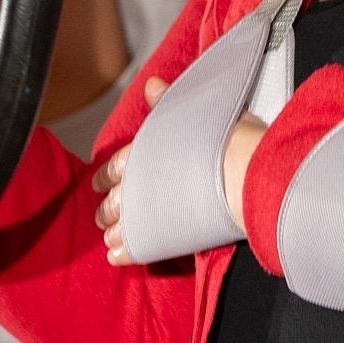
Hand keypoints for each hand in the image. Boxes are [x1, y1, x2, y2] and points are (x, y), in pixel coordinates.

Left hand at [94, 78, 266, 265]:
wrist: (244, 169)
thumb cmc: (226, 137)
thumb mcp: (194, 109)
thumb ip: (168, 101)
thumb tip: (151, 84)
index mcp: (144, 151)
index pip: (118, 165)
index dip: (107, 175)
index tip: (99, 182)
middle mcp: (139, 181)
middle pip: (116, 197)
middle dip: (109, 207)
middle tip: (102, 215)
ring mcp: (148, 212)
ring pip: (122, 224)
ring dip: (114, 230)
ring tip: (109, 237)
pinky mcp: (160, 237)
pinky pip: (134, 248)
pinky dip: (123, 253)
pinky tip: (117, 257)